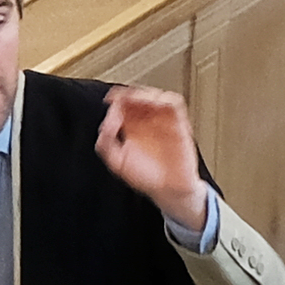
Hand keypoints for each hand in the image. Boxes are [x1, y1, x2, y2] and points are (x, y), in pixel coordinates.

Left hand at [93, 86, 207, 229]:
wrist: (168, 190)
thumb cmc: (145, 178)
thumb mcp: (116, 162)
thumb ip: (105, 143)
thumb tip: (108, 123)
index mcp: (131, 127)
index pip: (123, 104)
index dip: (117, 98)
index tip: (110, 98)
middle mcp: (147, 122)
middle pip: (139, 95)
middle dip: (131, 93)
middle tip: (125, 97)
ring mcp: (163, 122)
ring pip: (157, 95)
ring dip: (148, 94)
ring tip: (141, 101)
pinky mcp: (178, 125)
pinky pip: (175, 105)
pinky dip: (166, 100)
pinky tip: (158, 105)